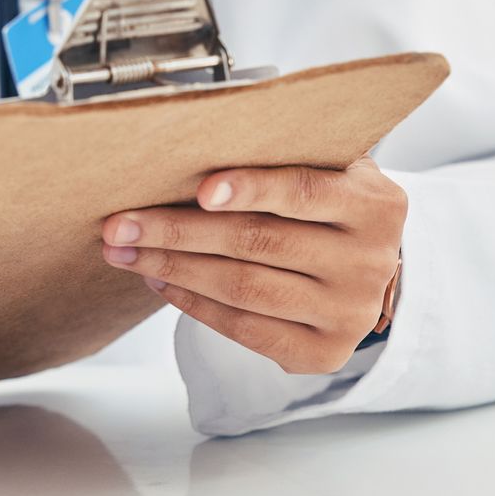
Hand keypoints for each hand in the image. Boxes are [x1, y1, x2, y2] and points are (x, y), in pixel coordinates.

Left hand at [100, 156, 404, 374]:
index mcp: (375, 206)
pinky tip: (158, 281)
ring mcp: (349, 313)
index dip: (251, 189)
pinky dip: (192, 303)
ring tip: (124, 252)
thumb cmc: (325, 208)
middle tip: (119, 223)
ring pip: (243, 288)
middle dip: (177, 231)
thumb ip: (280, 157)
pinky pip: (243, 327)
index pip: (304, 192)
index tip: (200, 189)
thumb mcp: (324, 171)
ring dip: (172, 268)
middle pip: (258, 243)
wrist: (367, 271)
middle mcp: (370, 262)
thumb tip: (189, 142)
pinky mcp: (323, 353)